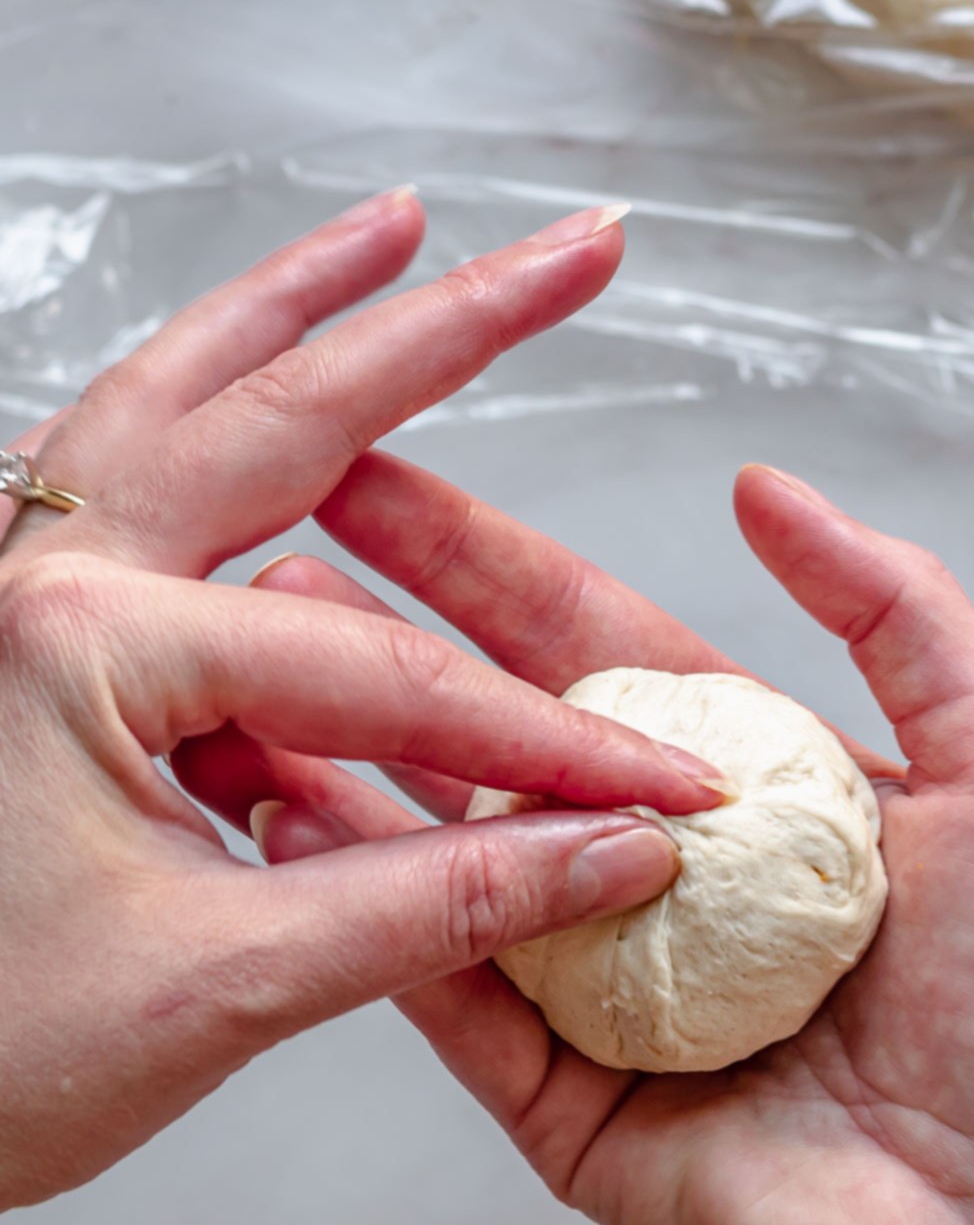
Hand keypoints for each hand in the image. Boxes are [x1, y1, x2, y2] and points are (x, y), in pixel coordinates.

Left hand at [0, 196, 729, 1208]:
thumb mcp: (224, 985)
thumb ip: (437, 903)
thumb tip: (610, 853)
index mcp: (83, 645)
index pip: (387, 676)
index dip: (546, 741)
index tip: (658, 782)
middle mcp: (39, 578)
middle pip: (276, 411)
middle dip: (441, 325)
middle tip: (571, 254)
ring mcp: (17, 589)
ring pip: (174, 403)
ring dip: (292, 316)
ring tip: (397, 239)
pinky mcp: (23, 630)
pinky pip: (128, 480)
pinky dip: (210, 410)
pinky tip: (263, 390)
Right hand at [185, 456, 973, 1224]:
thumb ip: (904, 619)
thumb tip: (768, 492)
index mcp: (749, 796)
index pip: (599, 651)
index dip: (494, 565)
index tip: (395, 479)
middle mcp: (656, 877)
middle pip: (501, 730)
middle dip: (391, 632)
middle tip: (283, 538)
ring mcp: (588, 982)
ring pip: (447, 848)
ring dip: (347, 751)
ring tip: (250, 657)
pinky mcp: (544, 1089)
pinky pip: (442, 978)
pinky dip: (367, 897)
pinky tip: (290, 806)